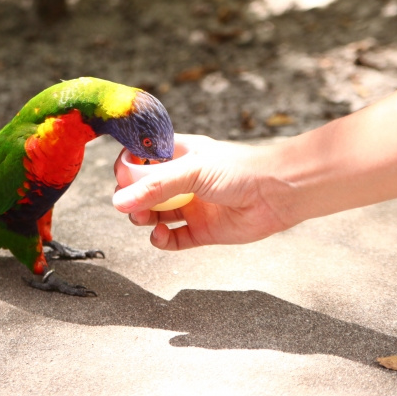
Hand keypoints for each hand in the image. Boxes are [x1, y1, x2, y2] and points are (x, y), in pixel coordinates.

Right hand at [111, 135, 294, 249]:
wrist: (277, 193)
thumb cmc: (241, 170)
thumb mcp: (191, 170)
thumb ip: (154, 186)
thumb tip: (119, 202)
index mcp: (178, 155)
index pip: (141, 159)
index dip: (127, 169)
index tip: (122, 178)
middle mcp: (183, 180)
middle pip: (143, 191)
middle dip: (132, 199)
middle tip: (131, 205)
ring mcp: (192, 206)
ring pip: (154, 216)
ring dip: (143, 219)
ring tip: (145, 220)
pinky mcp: (201, 230)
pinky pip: (172, 239)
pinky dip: (161, 240)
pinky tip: (160, 235)